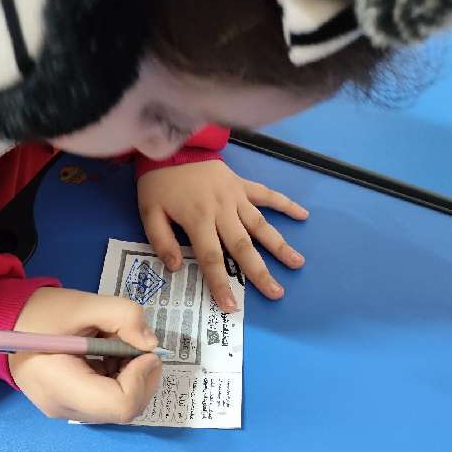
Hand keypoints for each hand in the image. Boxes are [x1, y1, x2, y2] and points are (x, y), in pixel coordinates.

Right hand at [9, 287, 161, 422]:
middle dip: (143, 376)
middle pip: (125, 409)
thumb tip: (151, 343)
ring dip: (133, 375)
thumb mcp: (83, 304)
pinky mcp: (73, 404)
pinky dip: (122, 377)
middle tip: (135, 344)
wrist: (8, 322)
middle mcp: (66, 407)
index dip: (141, 378)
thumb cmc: (41, 313)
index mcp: (62, 386)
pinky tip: (109, 354)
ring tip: (117, 345)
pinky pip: (109, 399)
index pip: (121, 406)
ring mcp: (69, 409)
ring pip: (122, 406)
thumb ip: (122, 315)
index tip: (141, 349)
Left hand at [137, 160, 308, 310]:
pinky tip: (303, 215)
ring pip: (260, 225)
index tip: (231, 306)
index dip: (221, 283)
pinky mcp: (242, 184)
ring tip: (297, 263)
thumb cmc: (159, 183)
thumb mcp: (149, 212)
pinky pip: (266, 194)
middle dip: (260, 272)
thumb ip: (161, 241)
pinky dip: (285, 204)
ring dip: (279, 245)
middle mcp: (221, 211)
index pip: (212, 258)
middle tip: (276, 293)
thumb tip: (176, 267)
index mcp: (198, 220)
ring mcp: (235, 197)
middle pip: (243, 247)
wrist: (170, 145)